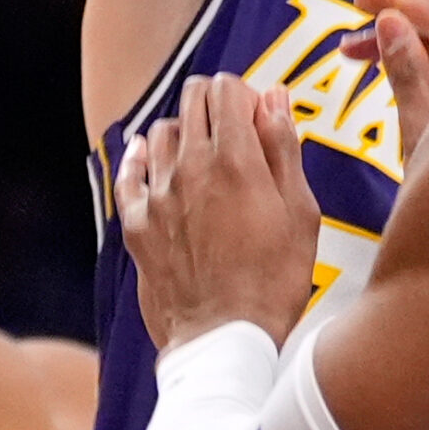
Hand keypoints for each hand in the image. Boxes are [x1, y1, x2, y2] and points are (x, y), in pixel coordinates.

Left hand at [116, 74, 320, 352]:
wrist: (223, 342)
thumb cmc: (273, 281)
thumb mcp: (300, 212)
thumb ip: (284, 147)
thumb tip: (273, 97)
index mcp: (235, 159)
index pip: (226, 87)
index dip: (245, 94)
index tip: (257, 118)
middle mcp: (190, 167)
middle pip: (192, 98)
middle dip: (215, 103)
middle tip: (234, 133)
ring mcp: (158, 196)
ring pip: (161, 131)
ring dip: (184, 131)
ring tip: (202, 157)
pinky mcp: (136, 226)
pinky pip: (128, 174)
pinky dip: (139, 158)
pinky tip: (148, 158)